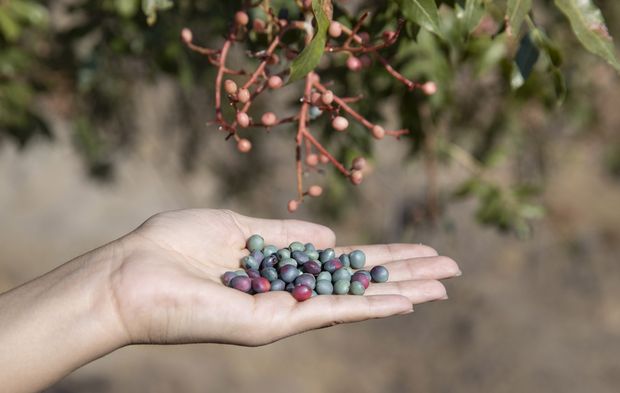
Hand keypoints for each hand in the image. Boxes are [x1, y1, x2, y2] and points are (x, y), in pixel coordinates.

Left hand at [111, 209, 460, 345]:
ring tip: (445, 285)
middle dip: (406, 273)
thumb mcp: (239, 225)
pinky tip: (405, 301)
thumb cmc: (175, 245)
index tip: (422, 250)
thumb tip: (333, 233)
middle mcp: (291, 292)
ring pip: (355, 300)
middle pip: (361, 281)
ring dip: (402, 291)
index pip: (347, 261)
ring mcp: (286, 311)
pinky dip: (370, 307)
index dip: (385, 255)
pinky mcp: (273, 324)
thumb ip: (287, 233)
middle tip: (452, 269)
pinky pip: (330, 313)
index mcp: (284, 267)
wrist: (131, 276)